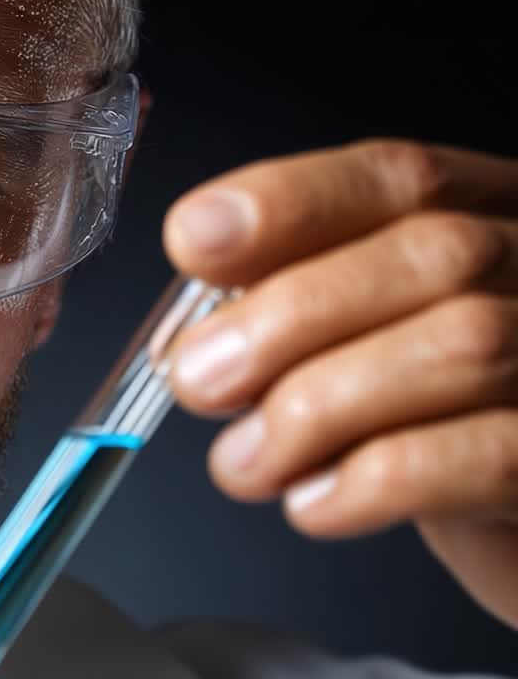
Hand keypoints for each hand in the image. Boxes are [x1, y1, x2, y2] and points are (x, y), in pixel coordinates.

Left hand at [163, 140, 517, 628]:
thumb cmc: (429, 423)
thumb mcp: (358, 345)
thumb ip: (292, 315)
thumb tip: (193, 334)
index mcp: (491, 218)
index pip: (401, 177)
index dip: (289, 203)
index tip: (193, 239)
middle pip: (434, 254)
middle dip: (287, 317)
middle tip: (197, 380)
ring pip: (465, 347)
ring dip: (315, 408)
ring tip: (242, 462)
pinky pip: (490, 456)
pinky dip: (377, 479)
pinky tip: (314, 503)